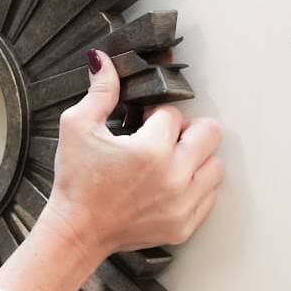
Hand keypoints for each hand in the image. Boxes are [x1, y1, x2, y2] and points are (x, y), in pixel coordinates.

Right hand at [38, 50, 223, 259]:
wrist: (77, 231)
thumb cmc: (75, 180)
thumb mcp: (77, 128)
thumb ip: (99, 92)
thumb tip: (102, 59)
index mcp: (150, 150)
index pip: (173, 114)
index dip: (155, 115)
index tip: (141, 125)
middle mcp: (174, 177)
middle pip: (210, 133)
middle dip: (187, 130)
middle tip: (162, 140)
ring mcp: (183, 204)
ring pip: (215, 165)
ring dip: (196, 159)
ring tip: (168, 164)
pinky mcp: (185, 225)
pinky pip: (210, 196)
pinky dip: (194, 186)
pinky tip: (168, 186)